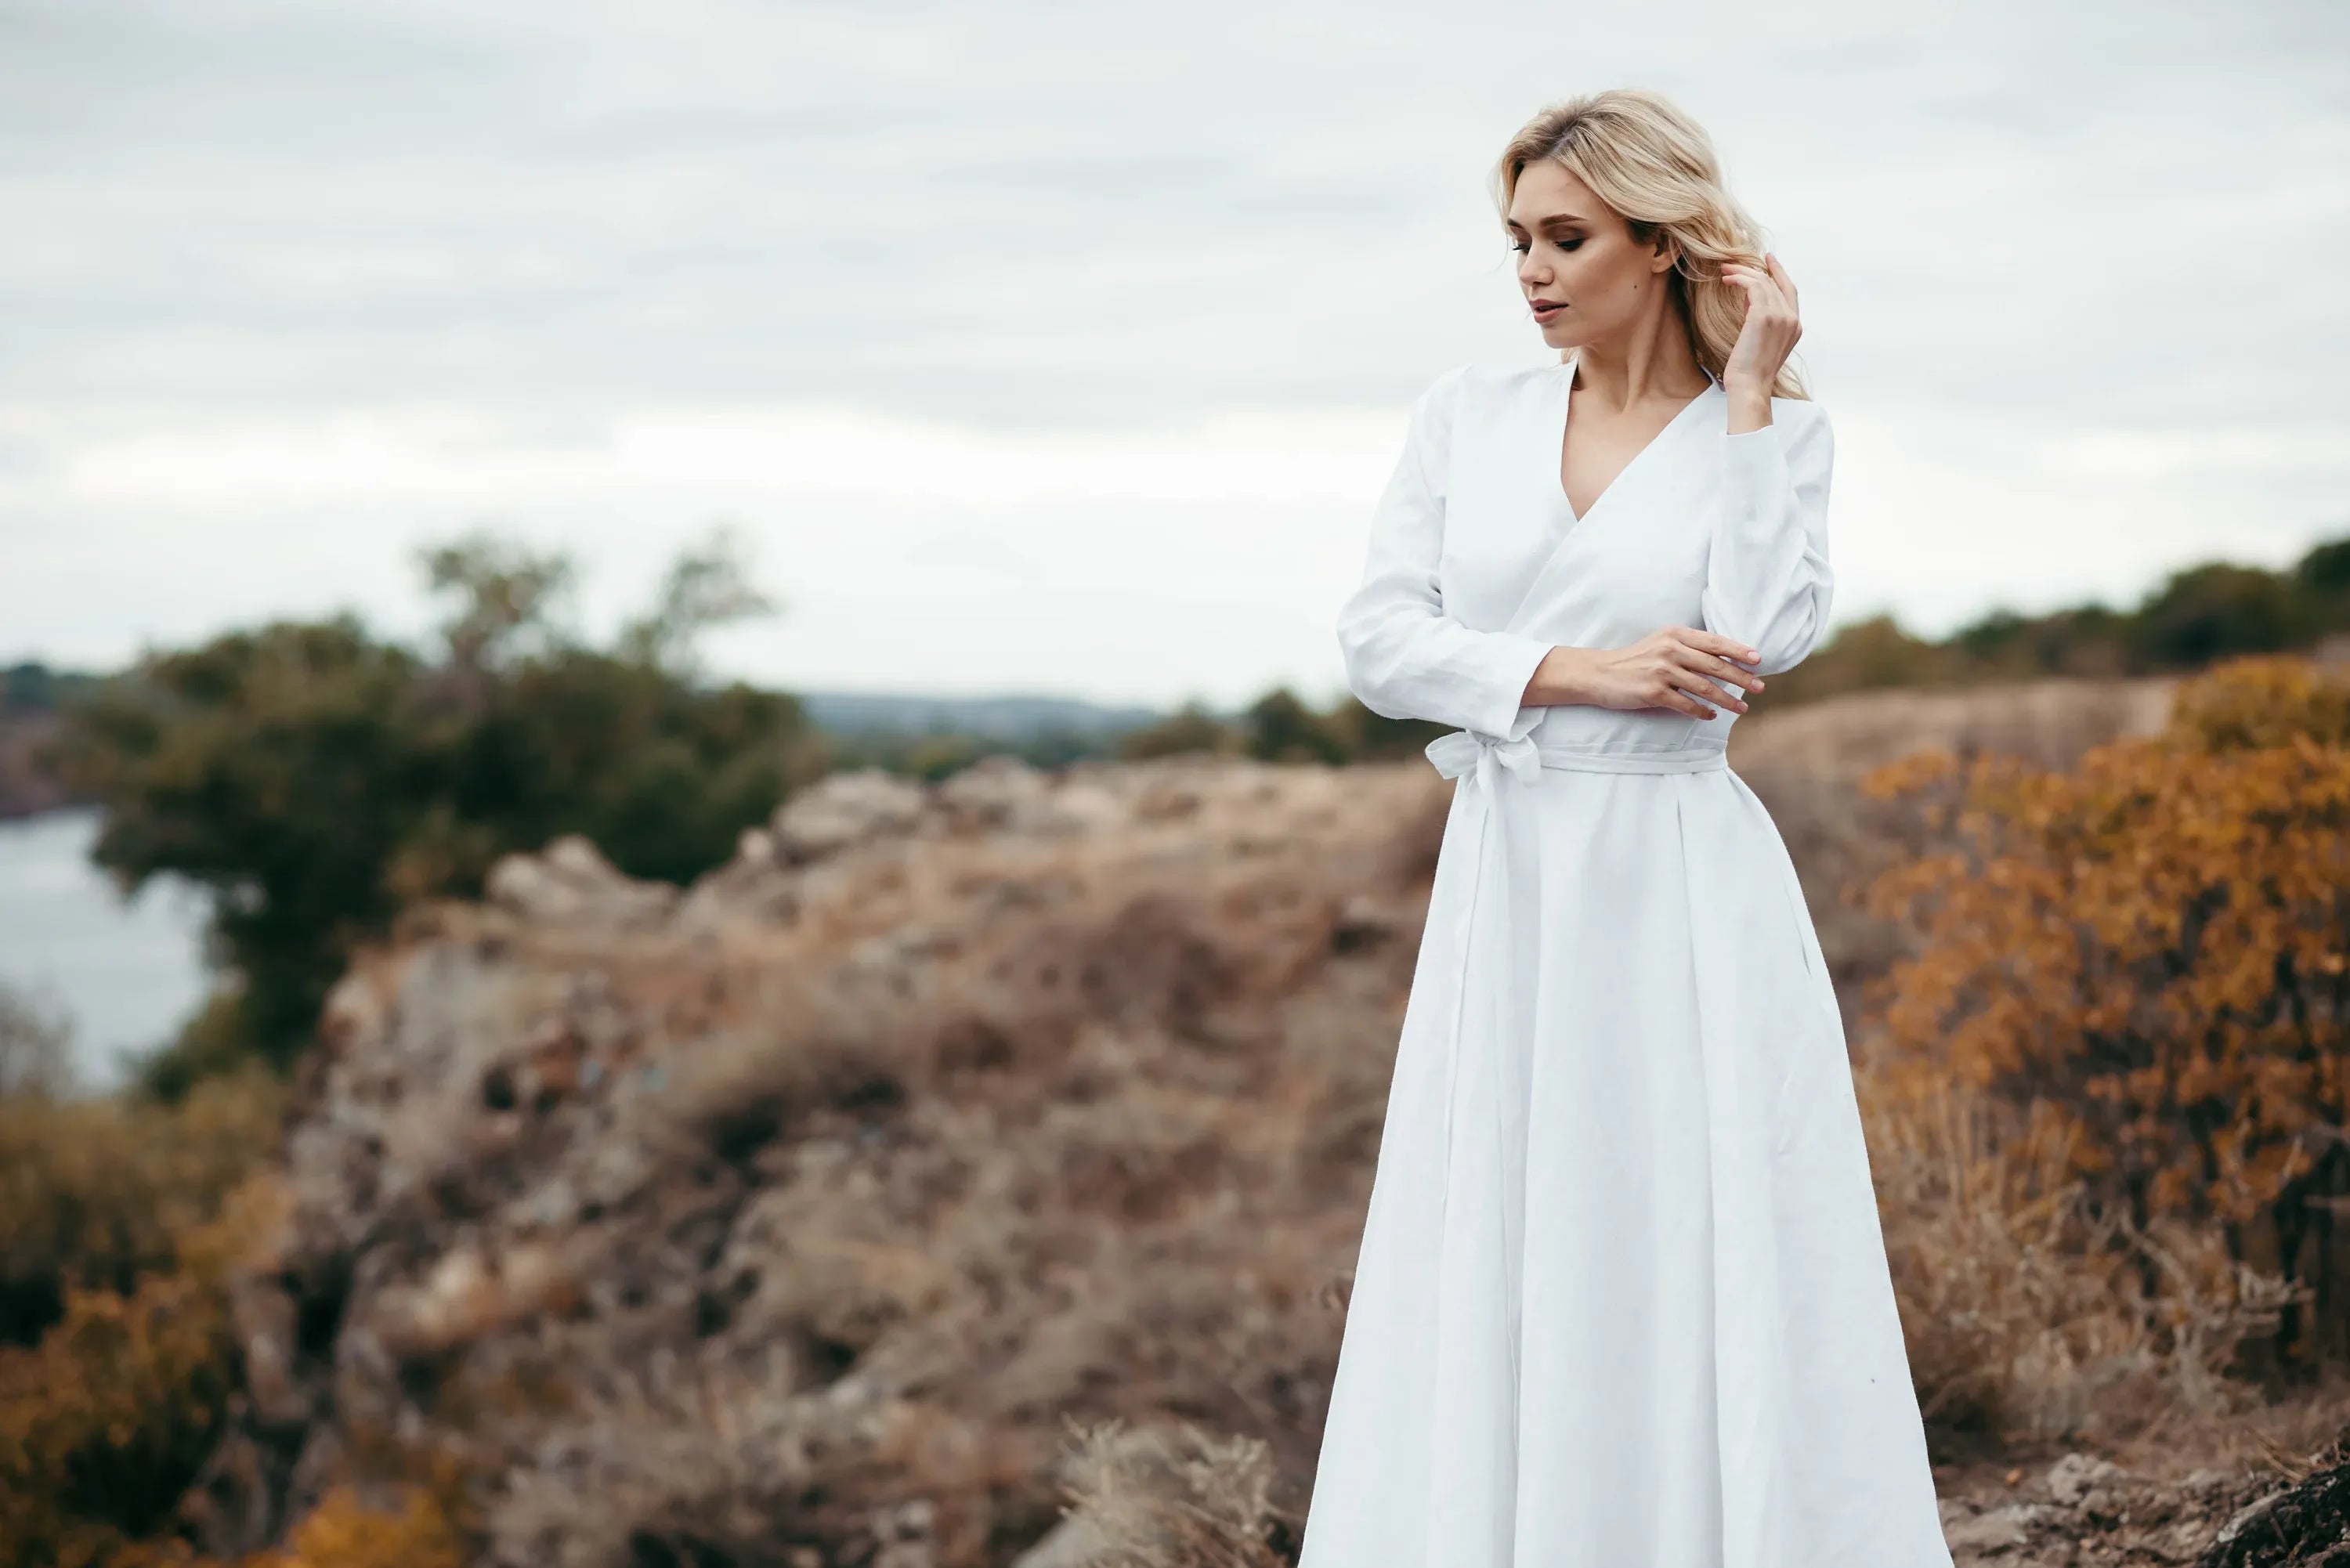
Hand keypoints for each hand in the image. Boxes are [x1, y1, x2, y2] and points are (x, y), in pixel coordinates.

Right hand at [1539, 627, 1764, 719]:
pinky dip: (1701, 711)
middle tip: (1759, 687)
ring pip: (1704, 687)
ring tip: (1741, 708)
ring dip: (1726, 699)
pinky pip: (1686, 704)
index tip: (1758, 660)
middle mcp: (1670, 649)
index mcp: (1675, 634)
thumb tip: (1722, 660)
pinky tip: (1711, 715)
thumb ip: (1687, 648)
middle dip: (1741, 678)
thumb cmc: (1633, 659)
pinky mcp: (1654, 692)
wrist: (1598, 673)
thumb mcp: (1660, 643)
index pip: (1714, 642)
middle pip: (1714, 665)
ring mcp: (1662, 671)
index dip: (1738, 651)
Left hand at [1719, 252, 1800, 412]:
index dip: (1779, 272)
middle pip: (1775, 283)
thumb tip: (1747, 299)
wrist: (1749, 386)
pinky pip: (1752, 286)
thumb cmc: (1749, 371)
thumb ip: (1760, 319)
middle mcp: (1792, 319)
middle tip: (1733, 263)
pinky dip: (1739, 279)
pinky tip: (1728, 281)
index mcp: (1796, 327)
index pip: (1790, 291)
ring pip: (1763, 282)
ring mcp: (1781, 316)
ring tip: (1724, 271)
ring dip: (1742, 273)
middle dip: (1754, 269)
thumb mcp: (1761, 342)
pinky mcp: (1764, 316)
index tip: (1768, 259)